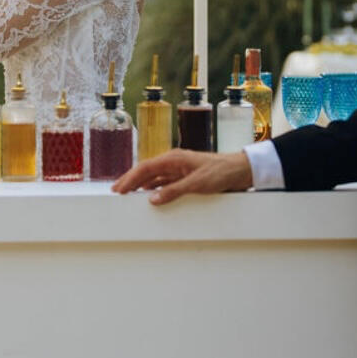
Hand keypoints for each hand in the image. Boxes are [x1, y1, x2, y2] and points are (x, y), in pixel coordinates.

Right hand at [111, 150, 251, 204]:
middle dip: (130, 181)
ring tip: (128, 195)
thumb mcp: (197, 184)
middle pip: (146, 171)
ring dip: (141, 186)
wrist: (240, 171)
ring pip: (154, 177)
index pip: (145, 168)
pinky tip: (150, 196)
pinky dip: (154, 189)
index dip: (129, 178)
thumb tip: (152, 199)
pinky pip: (165, 183)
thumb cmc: (221, 172)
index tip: (118, 189)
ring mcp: (179, 170)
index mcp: (174, 158)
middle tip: (116, 192)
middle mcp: (174, 162)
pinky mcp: (186, 178)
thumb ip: (174, 191)